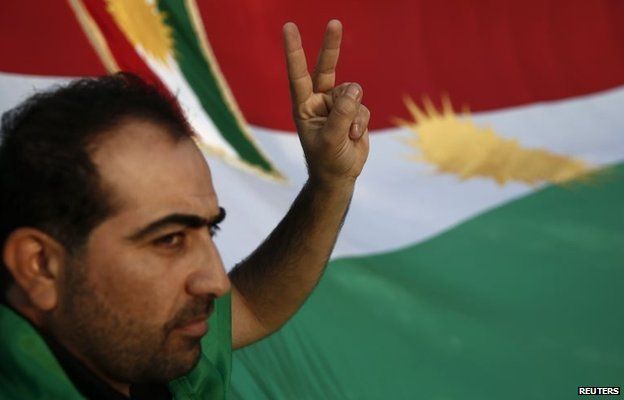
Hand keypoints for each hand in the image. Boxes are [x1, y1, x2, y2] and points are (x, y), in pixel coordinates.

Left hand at [283, 20, 369, 190]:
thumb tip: (355, 88)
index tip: (288, 27)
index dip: (294, 51)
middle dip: (331, 47)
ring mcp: (337, 104)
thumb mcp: (331, 140)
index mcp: (304, 106)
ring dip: (354, 115)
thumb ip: (342, 114)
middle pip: (326, 68)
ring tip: (348, 134)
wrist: (340, 175)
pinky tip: (354, 136)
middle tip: (334, 22)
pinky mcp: (353, 111)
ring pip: (353, 93)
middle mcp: (319, 101)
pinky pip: (363, 106)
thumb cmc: (327, 160)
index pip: (298, 74)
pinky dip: (361, 122)